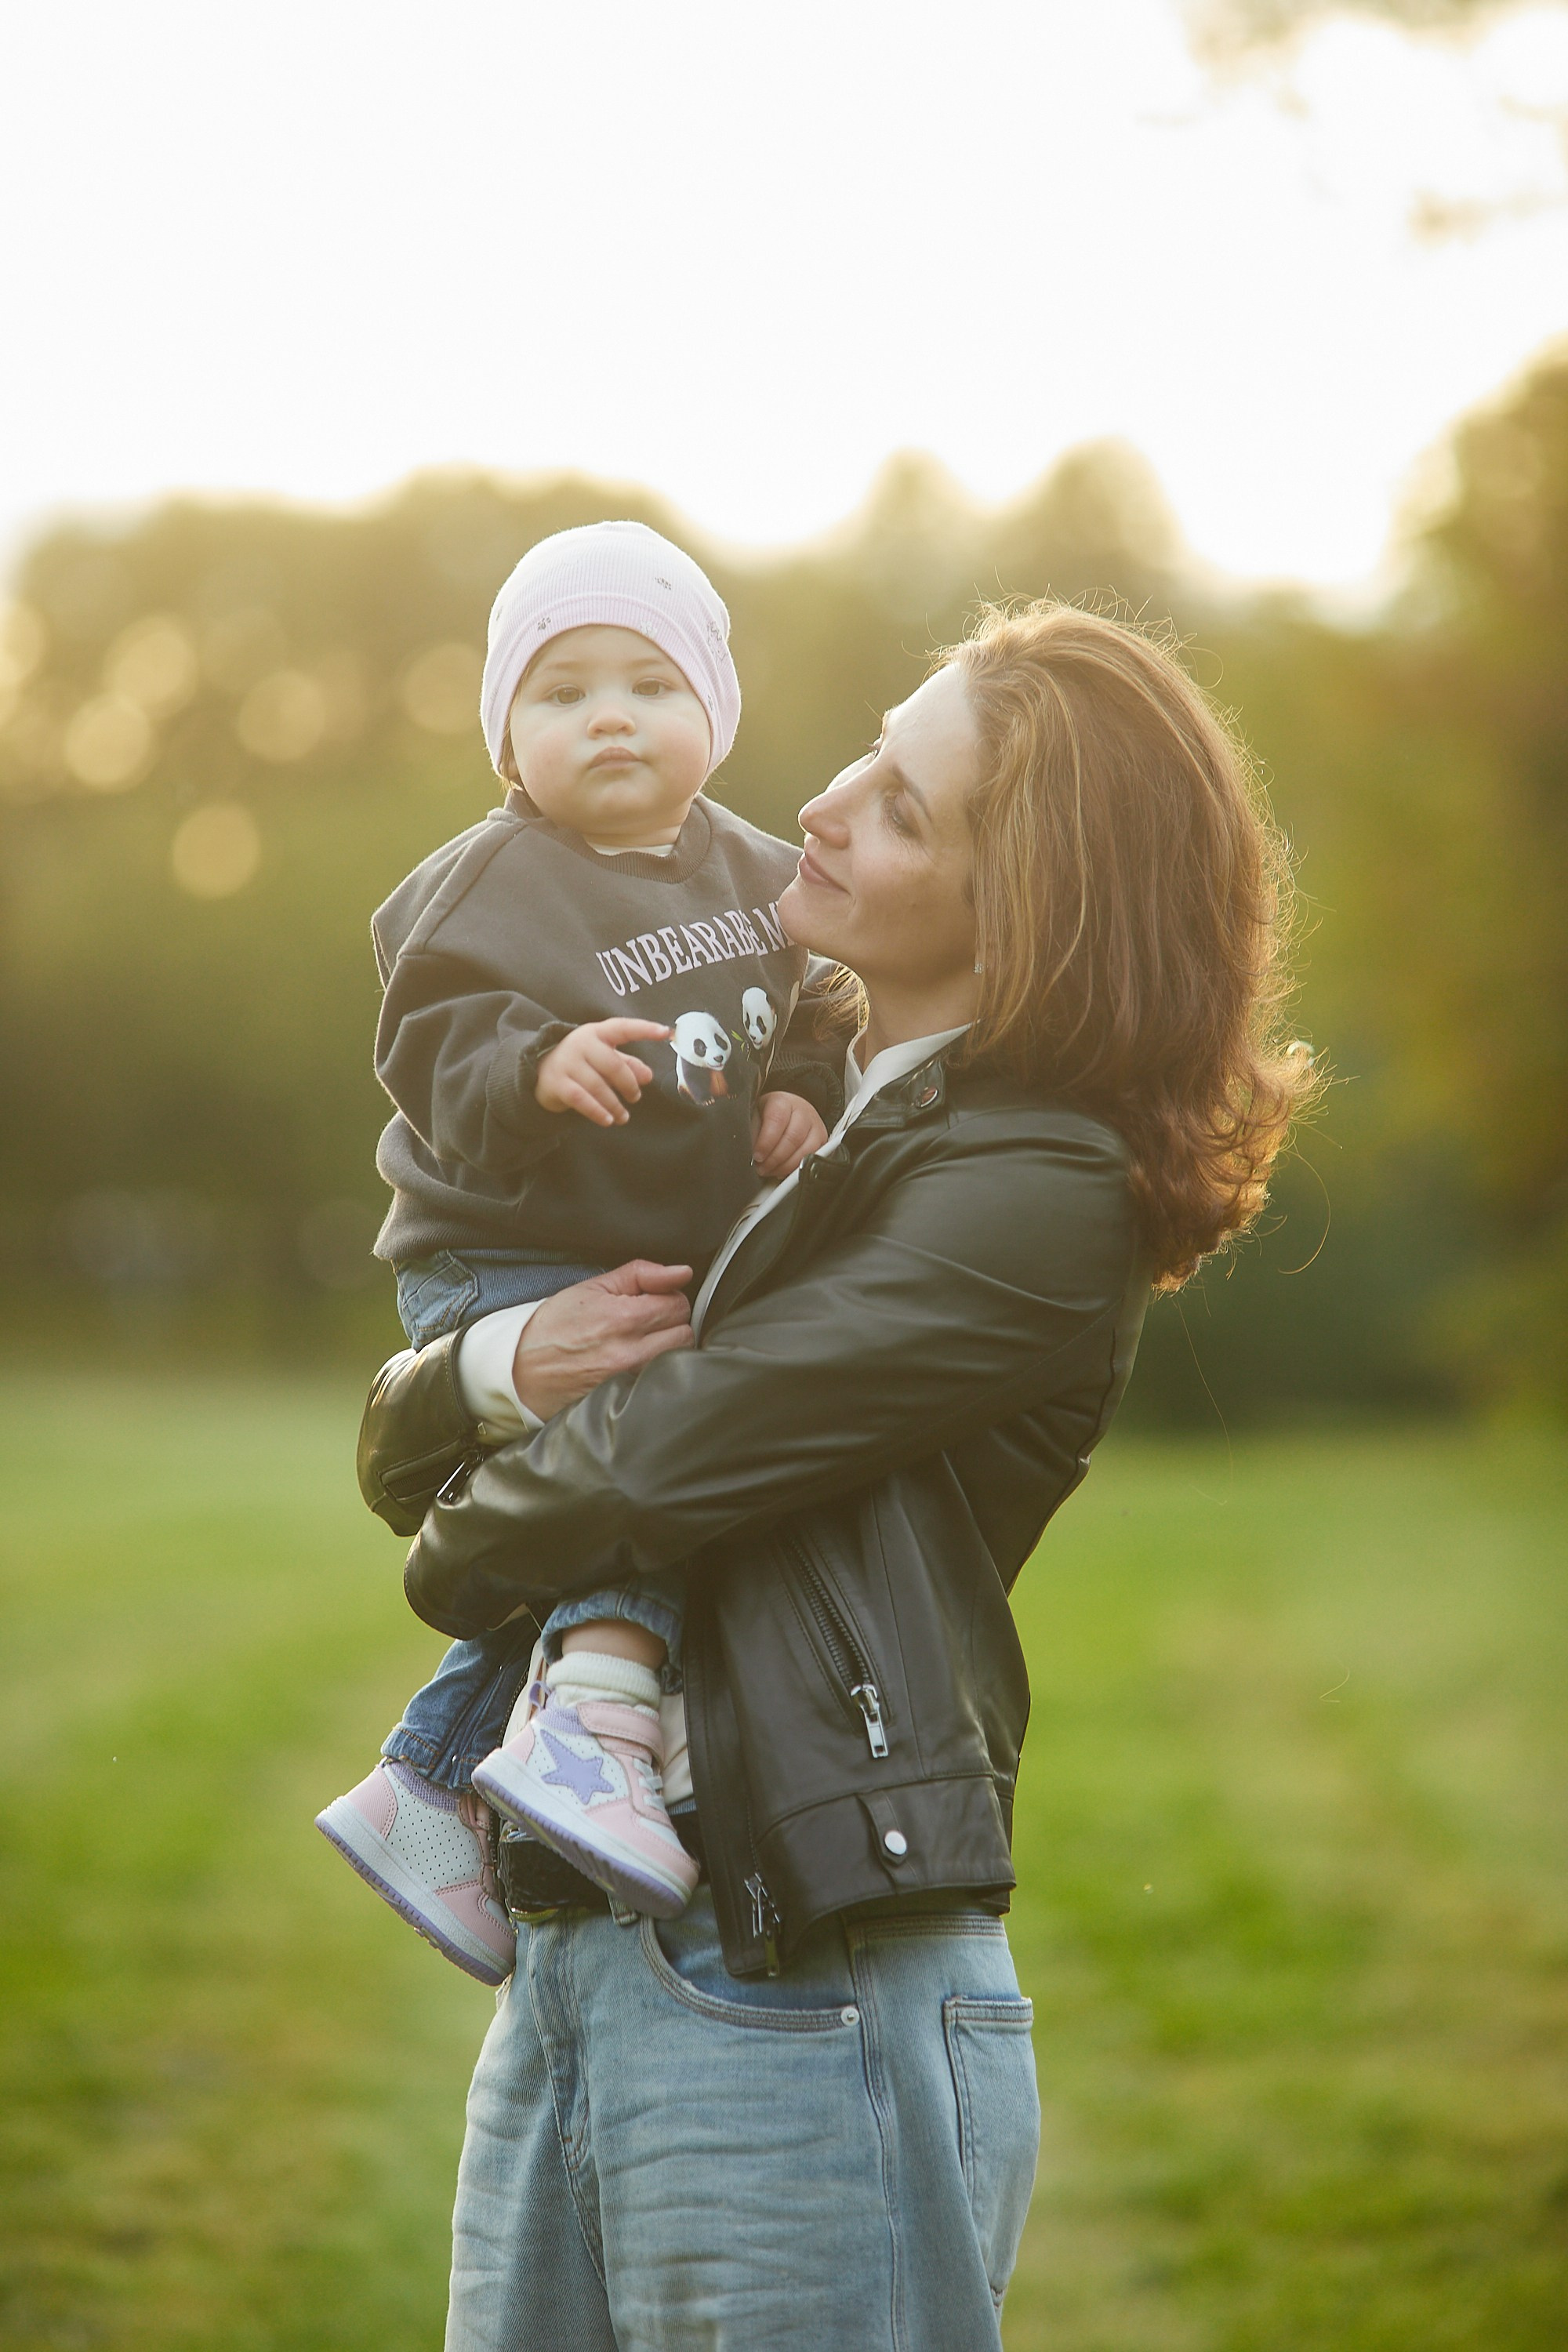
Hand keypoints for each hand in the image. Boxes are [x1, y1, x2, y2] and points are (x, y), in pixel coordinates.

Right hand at [511, 1260, 693, 1419]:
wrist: (521, 1369)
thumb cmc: (554, 1326)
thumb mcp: (593, 1287)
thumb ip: (641, 1274)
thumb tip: (682, 1271)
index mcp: (623, 1318)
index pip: (679, 1305)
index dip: (667, 1298)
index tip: (650, 1301)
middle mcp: (631, 1353)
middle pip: (685, 1333)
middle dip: (671, 1322)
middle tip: (646, 1321)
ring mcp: (630, 1380)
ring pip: (677, 1358)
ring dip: (667, 1346)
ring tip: (641, 1342)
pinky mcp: (626, 1399)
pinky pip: (660, 1381)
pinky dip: (656, 1370)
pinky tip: (636, 1363)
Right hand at [535, 1019, 672, 1126]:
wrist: (540, 1070)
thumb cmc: (581, 1062)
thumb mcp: (604, 1057)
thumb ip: (627, 1064)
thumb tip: (648, 1076)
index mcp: (597, 1033)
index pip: (623, 1028)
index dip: (644, 1029)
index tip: (665, 1032)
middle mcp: (581, 1044)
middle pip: (613, 1065)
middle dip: (629, 1084)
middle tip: (636, 1097)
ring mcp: (567, 1062)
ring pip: (598, 1085)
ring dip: (615, 1104)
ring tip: (624, 1117)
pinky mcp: (557, 1083)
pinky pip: (581, 1099)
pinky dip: (597, 1111)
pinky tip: (608, 1120)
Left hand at [752, 1089, 828, 1179]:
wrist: (788, 1110)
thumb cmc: (769, 1115)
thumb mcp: (755, 1118)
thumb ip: (754, 1136)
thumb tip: (754, 1156)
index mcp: (783, 1101)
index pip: (777, 1120)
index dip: (766, 1142)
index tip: (757, 1156)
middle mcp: (803, 1112)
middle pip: (793, 1138)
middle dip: (775, 1158)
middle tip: (762, 1167)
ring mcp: (816, 1127)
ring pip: (806, 1151)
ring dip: (785, 1166)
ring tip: (771, 1171)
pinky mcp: (822, 1141)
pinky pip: (812, 1159)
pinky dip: (796, 1169)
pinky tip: (783, 1170)